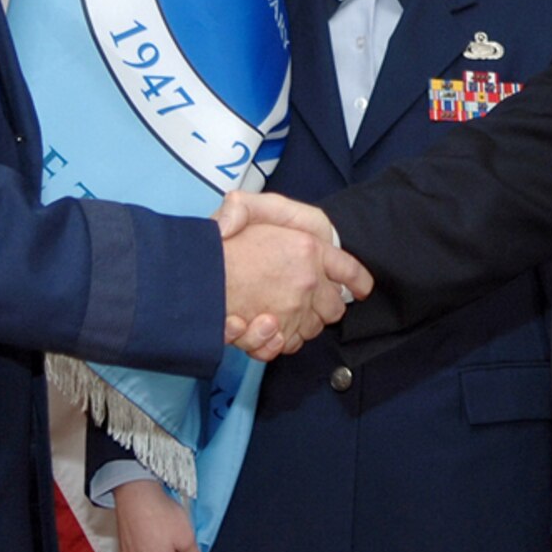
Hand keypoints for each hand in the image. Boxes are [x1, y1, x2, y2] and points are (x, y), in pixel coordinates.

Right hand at [215, 192, 354, 356]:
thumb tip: (265, 228)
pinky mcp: (276, 333)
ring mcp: (293, 309)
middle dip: (324, 307)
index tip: (361, 288)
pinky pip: (287, 344)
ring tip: (276, 316)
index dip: (357, 280)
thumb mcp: (239, 207)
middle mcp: (307, 281)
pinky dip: (277, 342)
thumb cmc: (218, 244)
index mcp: (308, 247)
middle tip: (303, 302)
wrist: (190, 278)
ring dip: (299, 326)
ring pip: (311, 328)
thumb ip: (251, 208)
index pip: (348, 268)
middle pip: (334, 306)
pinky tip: (264, 330)